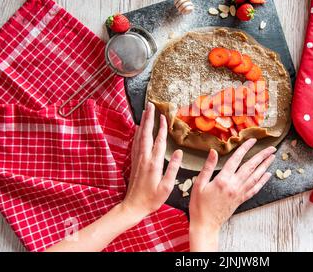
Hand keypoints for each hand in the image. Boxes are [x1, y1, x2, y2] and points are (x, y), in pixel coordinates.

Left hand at [121, 102, 182, 220]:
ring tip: (145, 112)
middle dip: (149, 119)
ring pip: (140, 137)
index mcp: (154, 163)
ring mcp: (138, 159)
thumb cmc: (152, 199)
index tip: (164, 116)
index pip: (159, 141)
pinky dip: (137, 133)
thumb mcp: (167, 186)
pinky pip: (135, 143)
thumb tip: (179, 152)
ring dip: (143, 123)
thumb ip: (173, 168)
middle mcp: (144, 158)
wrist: (133, 206)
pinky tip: (138, 129)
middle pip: (147, 134)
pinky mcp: (134, 162)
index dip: (162, 128)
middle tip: (150, 106)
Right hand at [189, 138, 275, 250]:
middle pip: (251, 167)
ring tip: (272, 157)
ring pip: (255, 177)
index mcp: (223, 179)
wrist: (205, 224)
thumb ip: (208, 167)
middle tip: (271, 148)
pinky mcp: (241, 200)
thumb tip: (213, 152)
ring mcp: (239, 193)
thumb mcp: (199, 184)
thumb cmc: (199, 204)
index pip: (237, 159)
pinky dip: (262, 181)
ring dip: (265, 166)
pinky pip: (255, 189)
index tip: (253, 140)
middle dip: (262, 156)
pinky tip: (267, 175)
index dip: (245, 148)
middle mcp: (234, 185)